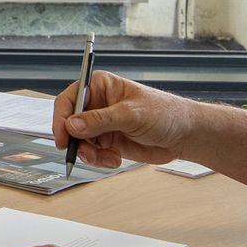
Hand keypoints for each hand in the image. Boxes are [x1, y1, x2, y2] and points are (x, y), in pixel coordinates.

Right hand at [54, 70, 196, 169]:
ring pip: (79, 141)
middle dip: (76, 141)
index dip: (62, 118)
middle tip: (85, 153)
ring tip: (106, 158)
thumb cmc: (166, 113)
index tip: (63, 136)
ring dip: (89, 153)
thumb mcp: (132, 115)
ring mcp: (102, 124)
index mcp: (101, 86)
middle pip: (70, 123)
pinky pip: (92, 153)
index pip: (70, 99)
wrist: (184, 135)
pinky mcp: (108, 141)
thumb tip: (73, 125)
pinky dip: (99, 159)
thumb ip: (101, 120)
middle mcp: (98, 104)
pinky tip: (115, 159)